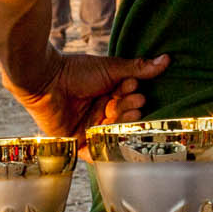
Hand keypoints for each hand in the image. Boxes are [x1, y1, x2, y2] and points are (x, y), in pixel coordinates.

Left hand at [11, 52, 172, 138]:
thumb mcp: (111, 69)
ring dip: (122, 121)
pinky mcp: (77, 141)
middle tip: (135, 100)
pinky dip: (107, 150)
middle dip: (130, 108)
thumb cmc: (75, 70)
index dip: (132, 95)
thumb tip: (167, 59)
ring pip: (112, 132)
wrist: (45, 79)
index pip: (127, 100)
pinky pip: (95, 152)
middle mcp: (98, 112)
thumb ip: (138, 68)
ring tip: (129, 110)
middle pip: (122, 116)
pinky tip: (119, 140)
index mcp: (105, 95)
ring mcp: (88, 127)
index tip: (136, 87)